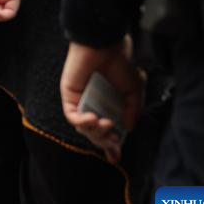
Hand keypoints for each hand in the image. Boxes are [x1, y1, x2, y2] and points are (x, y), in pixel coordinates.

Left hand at [60, 40, 143, 162]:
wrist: (106, 45)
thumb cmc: (121, 63)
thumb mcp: (134, 90)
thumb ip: (132, 110)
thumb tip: (128, 128)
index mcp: (110, 105)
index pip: (108, 131)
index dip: (111, 146)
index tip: (116, 157)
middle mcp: (94, 105)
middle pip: (94, 134)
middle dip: (104, 142)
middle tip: (113, 141)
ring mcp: (81, 101)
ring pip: (83, 128)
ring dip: (95, 132)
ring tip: (106, 125)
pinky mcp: (70, 96)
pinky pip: (72, 116)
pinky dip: (82, 122)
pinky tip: (93, 119)